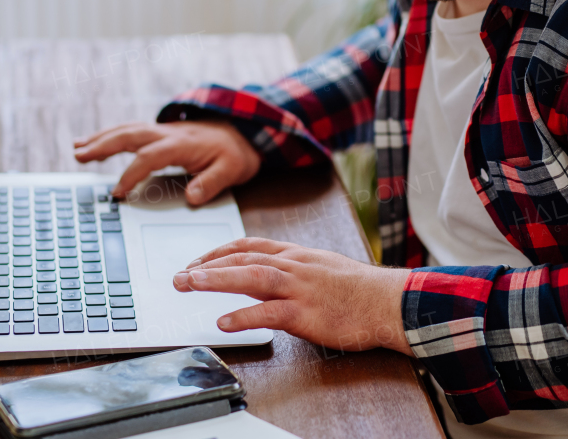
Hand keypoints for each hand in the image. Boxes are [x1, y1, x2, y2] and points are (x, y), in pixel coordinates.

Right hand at [73, 121, 261, 204]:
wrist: (244, 130)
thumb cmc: (235, 153)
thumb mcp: (232, 170)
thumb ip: (211, 183)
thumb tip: (191, 197)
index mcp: (181, 144)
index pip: (149, 157)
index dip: (131, 174)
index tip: (117, 193)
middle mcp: (167, 133)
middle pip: (129, 135)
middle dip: (103, 145)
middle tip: (79, 155)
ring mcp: (162, 131)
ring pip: (126, 130)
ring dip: (101, 138)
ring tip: (77, 149)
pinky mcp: (160, 133)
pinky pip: (130, 131)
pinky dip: (110, 136)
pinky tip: (94, 142)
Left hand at [172, 237, 412, 355]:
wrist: (389, 301)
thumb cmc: (357, 290)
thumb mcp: (319, 268)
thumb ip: (288, 270)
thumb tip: (258, 276)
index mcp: (295, 255)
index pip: (248, 245)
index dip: (217, 251)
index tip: (195, 261)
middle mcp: (293, 266)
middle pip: (243, 257)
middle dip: (206, 264)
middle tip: (178, 276)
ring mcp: (300, 288)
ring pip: (251, 276)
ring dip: (216, 279)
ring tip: (189, 284)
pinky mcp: (307, 313)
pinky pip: (269, 313)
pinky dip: (244, 316)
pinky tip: (223, 322)